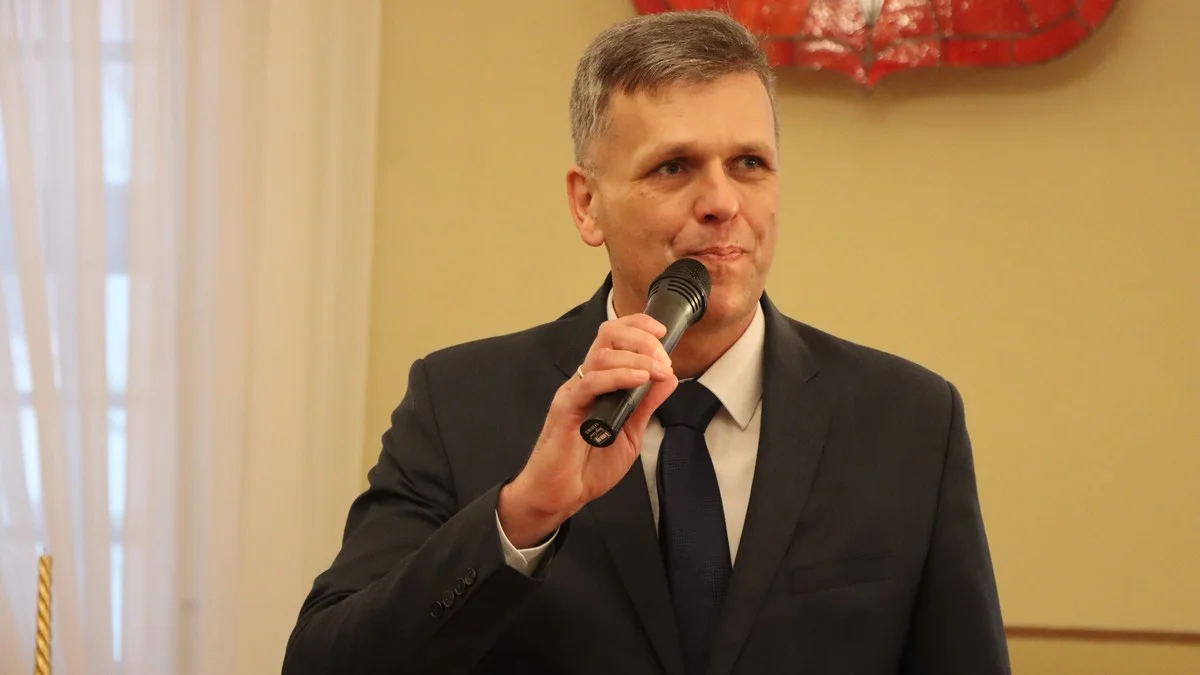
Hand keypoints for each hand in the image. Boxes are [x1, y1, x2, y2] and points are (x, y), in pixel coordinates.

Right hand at [497, 313, 677, 547]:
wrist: (561, 494)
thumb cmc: (588, 466)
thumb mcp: (631, 432)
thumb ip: (646, 404)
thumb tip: (668, 378)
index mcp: (599, 382)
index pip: (614, 338)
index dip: (638, 327)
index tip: (663, 333)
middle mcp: (585, 381)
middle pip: (607, 336)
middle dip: (641, 338)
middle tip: (663, 358)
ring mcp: (574, 392)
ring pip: (601, 355)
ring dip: (637, 358)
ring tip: (658, 370)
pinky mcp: (566, 408)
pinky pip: (591, 383)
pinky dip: (618, 376)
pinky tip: (639, 379)